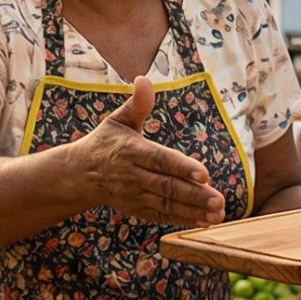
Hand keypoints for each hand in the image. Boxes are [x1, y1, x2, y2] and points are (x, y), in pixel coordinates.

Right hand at [69, 77, 223, 226]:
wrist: (81, 174)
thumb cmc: (106, 142)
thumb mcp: (118, 120)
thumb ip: (137, 104)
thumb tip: (144, 79)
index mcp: (130, 151)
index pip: (159, 160)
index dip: (181, 167)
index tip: (204, 173)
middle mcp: (132, 176)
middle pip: (166, 186)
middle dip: (194, 195)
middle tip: (219, 199)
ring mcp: (135, 196)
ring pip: (167, 204)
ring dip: (194, 210)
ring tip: (218, 213)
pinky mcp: (138, 209)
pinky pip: (163, 215)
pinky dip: (184, 219)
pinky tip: (205, 220)